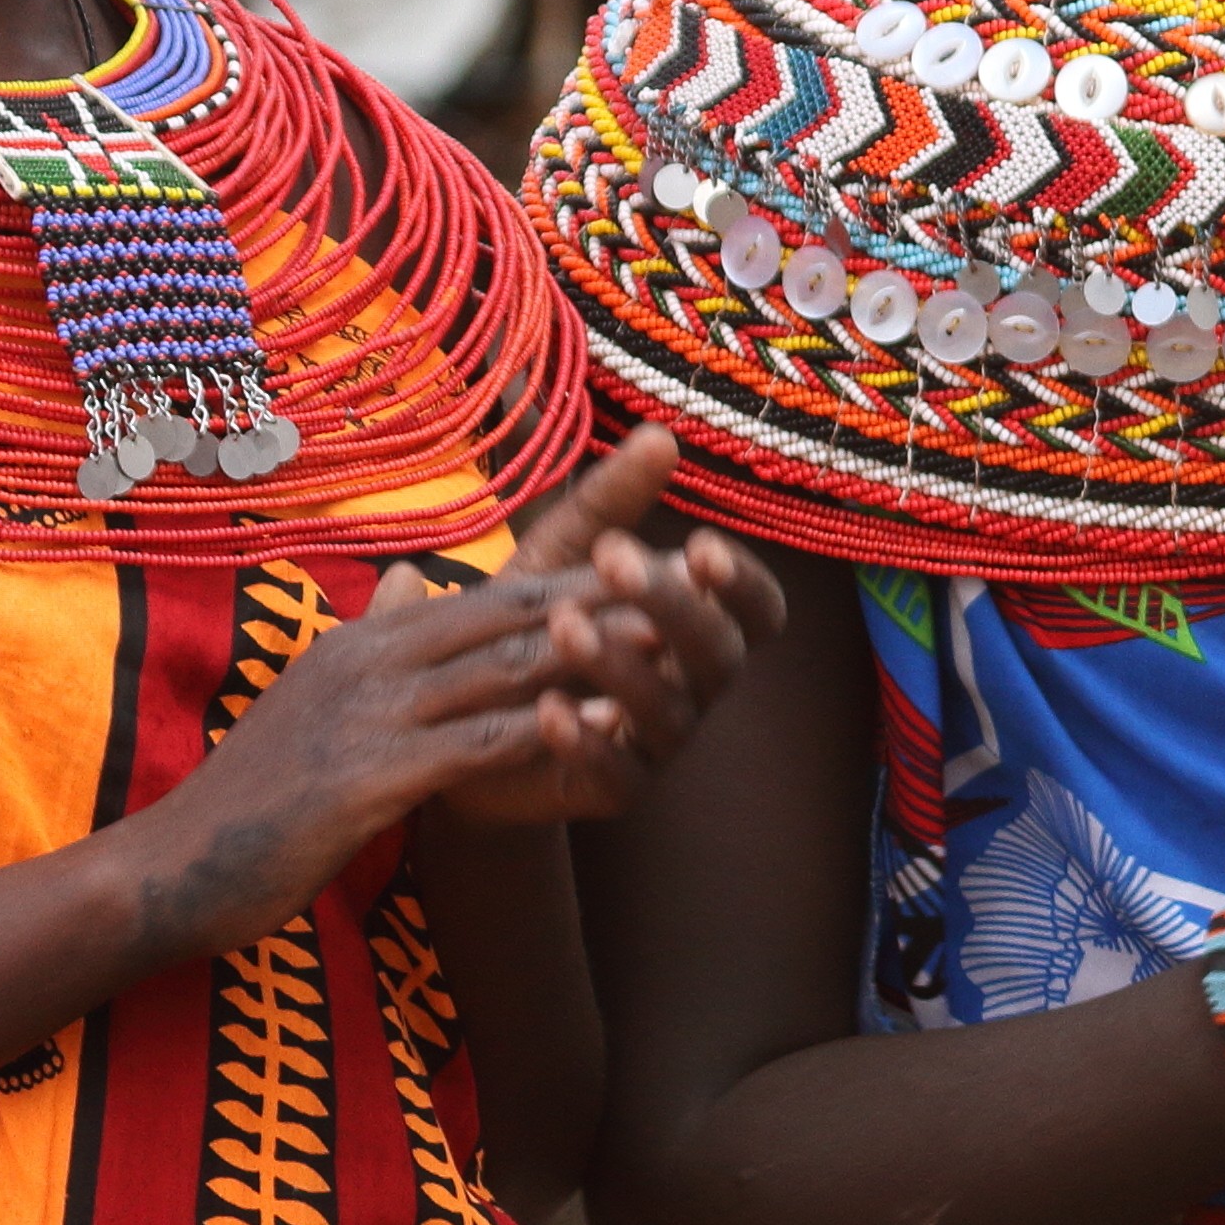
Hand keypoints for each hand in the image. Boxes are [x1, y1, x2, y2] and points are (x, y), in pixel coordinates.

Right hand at [132, 428, 779, 954]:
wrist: (169, 870)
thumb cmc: (251, 799)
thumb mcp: (314, 698)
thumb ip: (377, 639)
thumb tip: (417, 576)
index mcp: (365, 642)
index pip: (491, 594)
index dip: (575, 578)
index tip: (652, 565)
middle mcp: (369, 661)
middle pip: (511, 614)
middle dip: (604, 598)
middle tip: (692, 587)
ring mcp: (367, 716)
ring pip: (504, 670)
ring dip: (593, 657)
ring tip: (676, 649)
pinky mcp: (367, 778)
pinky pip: (478, 748)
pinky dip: (549, 737)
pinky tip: (606, 739)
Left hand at [415, 429, 781, 828]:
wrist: (465, 722)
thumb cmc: (528, 625)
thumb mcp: (560, 556)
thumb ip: (609, 503)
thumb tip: (661, 434)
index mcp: (699, 626)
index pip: (758, 610)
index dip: (743, 584)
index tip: (699, 547)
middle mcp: (694, 684)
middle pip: (719, 653)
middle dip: (672, 605)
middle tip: (614, 558)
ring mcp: (661, 742)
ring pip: (668, 710)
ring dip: (621, 666)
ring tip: (562, 624)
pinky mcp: (617, 790)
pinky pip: (618, 773)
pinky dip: (587, 743)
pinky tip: (546, 709)